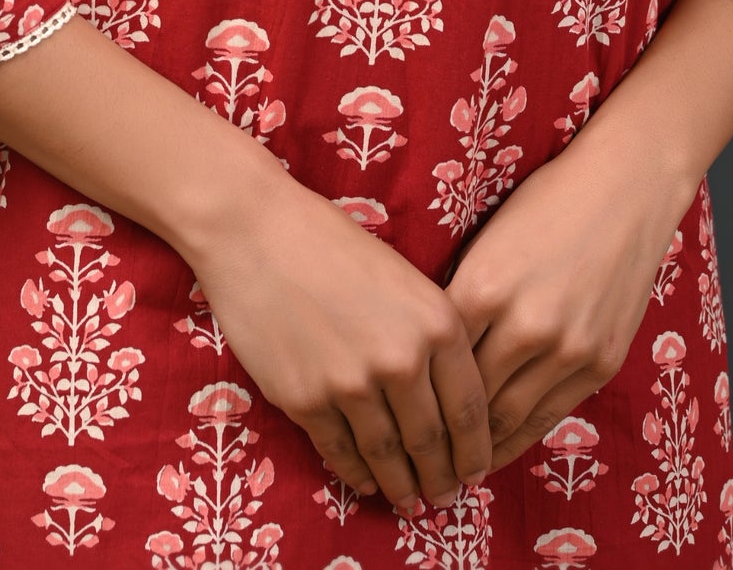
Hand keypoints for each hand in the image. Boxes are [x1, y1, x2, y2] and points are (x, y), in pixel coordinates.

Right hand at [187, 170, 492, 515]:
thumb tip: (447, 400)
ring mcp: (352, 385)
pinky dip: (357, 474)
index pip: (470, 411)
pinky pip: (341, 452)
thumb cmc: (332, 244)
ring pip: (388, 456)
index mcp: (437, 323)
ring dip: (402, 486)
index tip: (475, 473)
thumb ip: (430, 335)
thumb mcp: (403, 279)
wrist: (257, 232)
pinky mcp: (306, 401)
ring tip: (409, 500)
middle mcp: (402, 360)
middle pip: (432, 442)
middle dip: (441, 478)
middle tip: (444, 497)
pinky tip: (367, 481)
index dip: (475, 452)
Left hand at [443, 127, 692, 472]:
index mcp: (484, 287)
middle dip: (441, 435)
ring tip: (453, 467)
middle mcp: (525, 325)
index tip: (395, 417)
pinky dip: (519, 436)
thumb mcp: (486, 242)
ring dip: (478, 448)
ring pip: (509, 418)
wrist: (624, 190)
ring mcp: (568, 349)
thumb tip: (428, 349)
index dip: (414, 394)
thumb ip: (461, 295)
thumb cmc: (546, 203)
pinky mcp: (600, 362)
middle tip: (417, 460)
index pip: (435, 360)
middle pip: (469, 398)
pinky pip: (550, 414)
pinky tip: (498, 448)